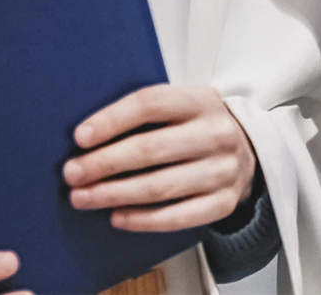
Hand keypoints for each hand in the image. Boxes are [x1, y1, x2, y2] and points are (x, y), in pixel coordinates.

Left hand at [64, 85, 256, 231]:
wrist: (248, 151)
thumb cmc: (196, 127)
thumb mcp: (182, 106)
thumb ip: (146, 114)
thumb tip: (87, 138)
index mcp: (201, 101)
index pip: (152, 104)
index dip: (113, 120)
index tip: (80, 137)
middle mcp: (217, 133)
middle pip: (151, 149)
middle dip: (104, 163)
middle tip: (72, 174)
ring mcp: (223, 169)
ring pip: (159, 186)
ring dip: (113, 194)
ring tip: (82, 198)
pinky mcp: (223, 202)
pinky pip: (177, 216)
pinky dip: (142, 220)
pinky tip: (117, 217)